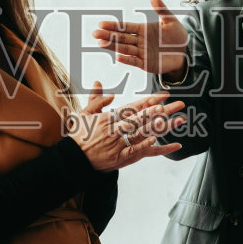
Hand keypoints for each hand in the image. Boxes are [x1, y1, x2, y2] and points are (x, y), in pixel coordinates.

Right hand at [70, 85, 185, 170]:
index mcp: (107, 117)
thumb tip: (101, 84)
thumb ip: (95, 99)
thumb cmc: (78, 135)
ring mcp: (116, 143)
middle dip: (156, 112)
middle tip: (170, 105)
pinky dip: (144, 145)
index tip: (164, 95)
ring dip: (154, 127)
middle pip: (139, 118)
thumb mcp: (84, 114)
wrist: (72, 158)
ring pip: (139, 133)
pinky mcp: (117, 157)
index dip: (149, 100)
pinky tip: (155, 140)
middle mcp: (113, 129)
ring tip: (168, 121)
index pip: (132, 106)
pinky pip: (133, 149)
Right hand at [92, 0, 188, 75]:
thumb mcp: (171, 20)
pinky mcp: (146, 64)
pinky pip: (134, 61)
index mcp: (143, 29)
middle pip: (121, 37)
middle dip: (108, 35)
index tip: (101, 23)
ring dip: (113, 46)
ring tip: (100, 43)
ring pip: (124, 48)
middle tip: (95, 33)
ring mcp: (141, 52)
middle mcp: (139, 41)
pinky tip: (118, 56)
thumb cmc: (177, 36)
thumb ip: (161, 9)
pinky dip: (126, 59)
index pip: (125, 26)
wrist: (185, 53)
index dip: (114, 26)